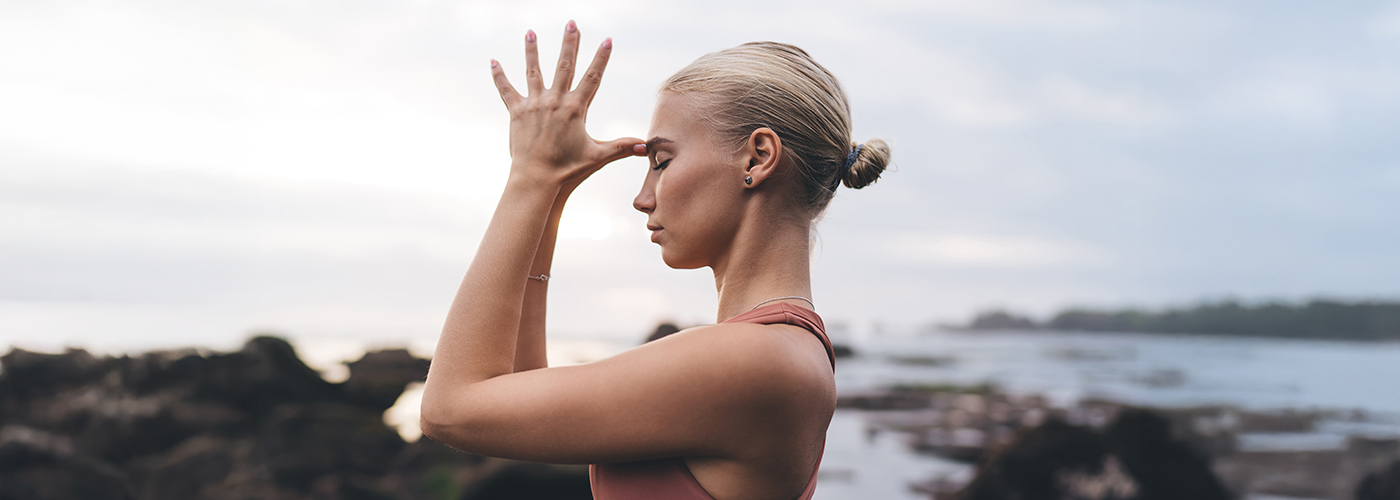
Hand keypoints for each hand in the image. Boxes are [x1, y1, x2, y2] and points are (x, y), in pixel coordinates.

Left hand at [492, 21, 644, 189]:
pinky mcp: (517, 113)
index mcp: (575, 109)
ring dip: (532, 51)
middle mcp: (555, 101)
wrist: (537, 179)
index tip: (607, 40)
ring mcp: (534, 105)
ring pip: (533, 71)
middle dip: (569, 43)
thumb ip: (621, 147)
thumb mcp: (598, 156)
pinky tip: (493, 62)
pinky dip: (499, 76)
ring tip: (530, 32)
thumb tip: (645, 147)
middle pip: (564, 65)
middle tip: (572, 23)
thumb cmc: (568, 170)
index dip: (601, 58)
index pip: (592, 77)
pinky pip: (507, 90)